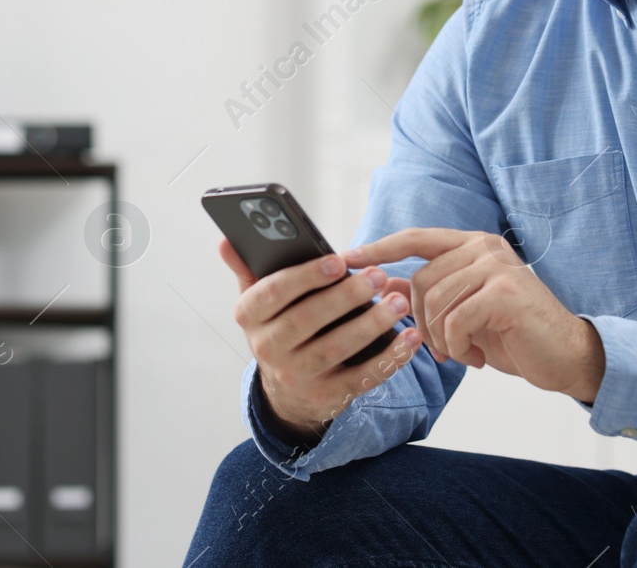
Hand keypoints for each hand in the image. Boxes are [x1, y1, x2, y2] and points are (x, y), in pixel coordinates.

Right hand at [218, 239, 421, 443]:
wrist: (287, 393)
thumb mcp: (259, 302)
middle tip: (377, 276)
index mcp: (251, 317)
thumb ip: (250, 269)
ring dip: (371, 325)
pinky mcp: (328, 397)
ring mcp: (297, 377)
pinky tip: (410, 339)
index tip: (338, 261)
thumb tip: (227, 240)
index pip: (272, 293)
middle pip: (306, 321)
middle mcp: (268, 349)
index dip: (305, 277)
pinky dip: (389, 359)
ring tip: (398, 302)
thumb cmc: (281, 329)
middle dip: (345, 297)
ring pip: (336, 349)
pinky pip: (362, 378)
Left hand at [342, 228, 604, 402]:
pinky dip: (457, 344)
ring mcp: (496, 266)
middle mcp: (484, 247)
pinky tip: (473, 357)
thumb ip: (426, 296)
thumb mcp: (462, 313)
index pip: (415, 238)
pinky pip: (456, 318)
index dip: (378, 248)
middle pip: (420, 279)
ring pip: (436, 300)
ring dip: (440, 337)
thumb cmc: (512, 334)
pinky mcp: (506, 291)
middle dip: (420, 322)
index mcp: (471, 245)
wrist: (564, 355)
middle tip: (440, 348)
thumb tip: (381, 284)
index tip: (345, 258)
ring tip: (460, 353)